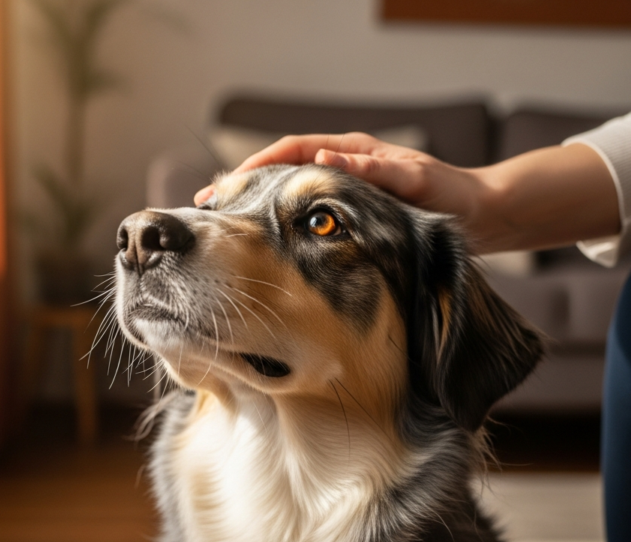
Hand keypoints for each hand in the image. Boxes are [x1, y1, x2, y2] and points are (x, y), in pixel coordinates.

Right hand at [194, 132, 619, 253]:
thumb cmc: (449, 196)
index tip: (226, 185)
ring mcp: (344, 191)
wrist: (480, 216)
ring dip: (257, 206)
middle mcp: (343, 167)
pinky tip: (267, 243)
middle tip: (208, 206)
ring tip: (225, 225)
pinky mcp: (351, 214)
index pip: (292, 151)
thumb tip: (324, 160)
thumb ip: (372, 170)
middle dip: (244, 185)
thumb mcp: (412, 179)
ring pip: (290, 193)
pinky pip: (307, 215)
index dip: (256, 166)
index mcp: (352, 152)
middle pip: (282, 170)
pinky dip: (282, 224)